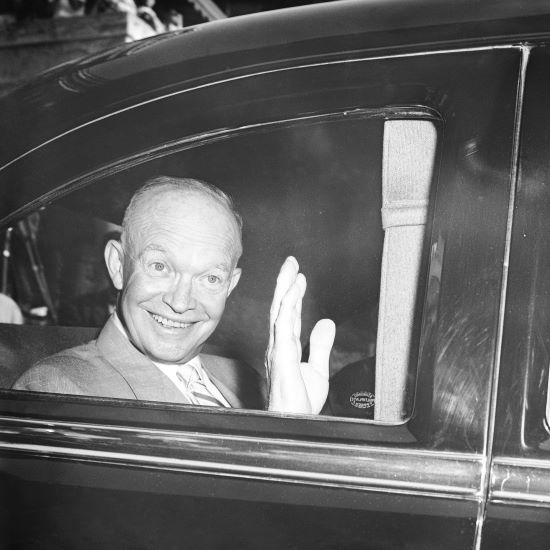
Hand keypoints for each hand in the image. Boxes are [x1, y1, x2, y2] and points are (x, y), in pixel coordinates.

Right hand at [265, 256, 335, 413]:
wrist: (294, 421)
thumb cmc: (299, 401)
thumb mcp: (317, 368)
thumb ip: (320, 345)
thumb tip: (326, 322)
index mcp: (285, 346)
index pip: (289, 314)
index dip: (293, 294)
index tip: (298, 276)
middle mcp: (278, 344)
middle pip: (281, 307)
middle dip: (285, 283)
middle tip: (291, 262)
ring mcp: (277, 349)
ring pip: (280, 311)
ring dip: (285, 289)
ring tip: (291, 269)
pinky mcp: (281, 356)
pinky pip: (283, 326)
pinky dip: (287, 306)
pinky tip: (292, 293)